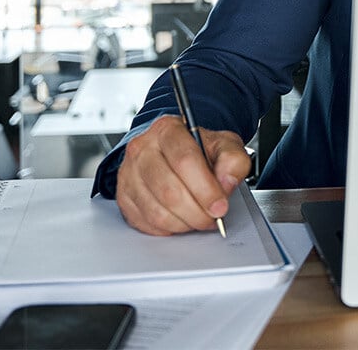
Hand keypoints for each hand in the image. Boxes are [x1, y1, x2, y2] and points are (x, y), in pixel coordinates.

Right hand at [115, 114, 250, 235]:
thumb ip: (233, 160)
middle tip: (213, 217)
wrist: (173, 152)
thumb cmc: (198, 149)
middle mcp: (143, 148)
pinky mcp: (123, 195)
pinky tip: (181, 219)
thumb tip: (227, 182)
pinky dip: (168, 228)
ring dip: (184, 223)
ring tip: (199, 218)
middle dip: (197, 212)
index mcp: (168, 129)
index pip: (185, 161)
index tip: (220, 207)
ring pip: (156, 211)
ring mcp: (129, 172)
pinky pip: (146, 222)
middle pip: (169, 190)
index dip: (205, 189)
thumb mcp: (224, 145)